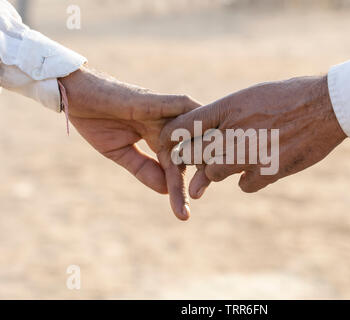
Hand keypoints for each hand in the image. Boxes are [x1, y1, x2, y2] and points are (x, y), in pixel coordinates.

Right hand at [59, 66, 199, 219]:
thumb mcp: (120, 152)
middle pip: (194, 152)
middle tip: (202, 198)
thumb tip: (166, 191)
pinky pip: (185, 109)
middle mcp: (169, 125)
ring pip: (197, 132)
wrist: (77, 94)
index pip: (176, 168)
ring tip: (211, 178)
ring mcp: (167, 112)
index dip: (180, 191)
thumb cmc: (96, 120)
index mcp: (161, 138)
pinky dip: (198, 124)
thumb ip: (144, 169)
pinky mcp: (160, 101)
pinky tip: (207, 144)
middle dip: (202, 174)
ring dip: (206, 152)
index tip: (183, 215)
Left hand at [160, 75, 346, 198]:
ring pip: (214, 172)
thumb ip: (229, 116)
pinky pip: (244, 185)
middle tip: (194, 162)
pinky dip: (248, 181)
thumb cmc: (290, 96)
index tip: (169, 146)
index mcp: (229, 106)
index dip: (173, 138)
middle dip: (191, 159)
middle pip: (194, 153)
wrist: (327, 106)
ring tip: (233, 162)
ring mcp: (251, 152)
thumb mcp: (254, 96)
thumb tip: (210, 138)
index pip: (185, 124)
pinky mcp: (269, 171)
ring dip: (218, 171)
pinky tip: (258, 170)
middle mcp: (235, 129)